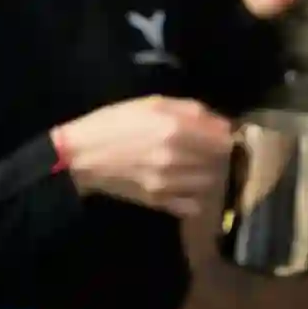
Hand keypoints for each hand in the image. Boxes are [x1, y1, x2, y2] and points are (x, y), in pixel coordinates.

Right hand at [52, 96, 233, 217]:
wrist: (82, 155)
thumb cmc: (116, 122)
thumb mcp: (153, 104)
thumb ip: (192, 111)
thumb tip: (223, 124)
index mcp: (175, 130)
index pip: (224, 140)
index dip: (225, 136)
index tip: (218, 134)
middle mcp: (176, 158)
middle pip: (219, 162)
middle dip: (217, 154)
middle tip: (205, 148)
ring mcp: (168, 183)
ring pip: (209, 183)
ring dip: (208, 174)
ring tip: (194, 165)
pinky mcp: (159, 201)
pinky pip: (193, 205)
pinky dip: (195, 196)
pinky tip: (185, 184)